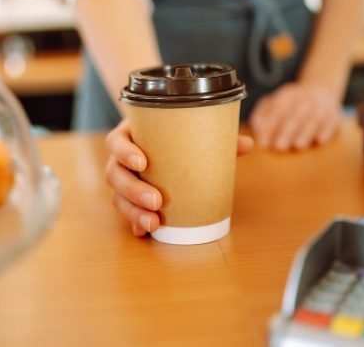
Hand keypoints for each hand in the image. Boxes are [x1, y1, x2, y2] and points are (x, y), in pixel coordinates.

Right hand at [105, 119, 253, 236]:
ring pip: (118, 197)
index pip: (115, 142)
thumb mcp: (188, 131)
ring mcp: (123, 180)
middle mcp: (121, 159)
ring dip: (133, 211)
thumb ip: (215, 136)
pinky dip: (135, 223)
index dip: (124, 152)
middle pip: (114, 174)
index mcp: (130, 135)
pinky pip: (126, 213)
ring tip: (154, 223)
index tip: (143, 162)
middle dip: (133, 189)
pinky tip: (145, 232)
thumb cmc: (174, 135)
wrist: (162, 142)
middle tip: (156, 200)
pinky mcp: (128, 199)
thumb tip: (248, 144)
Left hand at [249, 82, 341, 151]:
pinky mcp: (335, 115)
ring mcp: (322, 105)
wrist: (322, 91)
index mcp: (288, 95)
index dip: (270, 127)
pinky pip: (332, 121)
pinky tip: (320, 140)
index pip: (277, 110)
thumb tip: (258, 130)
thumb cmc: (290, 105)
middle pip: (295, 115)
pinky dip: (327, 130)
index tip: (263, 144)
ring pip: (314, 118)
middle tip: (279, 147)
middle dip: (287, 131)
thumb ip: (262, 116)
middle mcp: (305, 98)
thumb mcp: (273, 104)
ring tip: (298, 145)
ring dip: (306, 132)